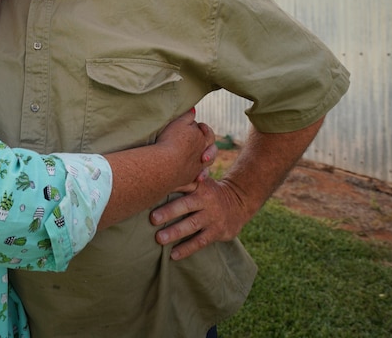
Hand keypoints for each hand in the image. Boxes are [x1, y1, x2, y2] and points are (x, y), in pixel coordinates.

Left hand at [151, 119, 324, 259]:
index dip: (172, 187)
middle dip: (169, 213)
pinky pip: (199, 243)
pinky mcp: (215, 233)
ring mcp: (211, 219)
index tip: (155, 188)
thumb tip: (174, 136)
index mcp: (201, 186)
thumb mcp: (201, 173)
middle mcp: (206, 202)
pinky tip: (173, 255)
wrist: (239, 202)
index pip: (185, 185)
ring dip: (174, 233)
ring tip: (159, 238)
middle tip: (152, 218)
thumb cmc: (210, 186)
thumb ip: (185, 163)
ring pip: (191, 227)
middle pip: (186, 207)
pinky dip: (186, 249)